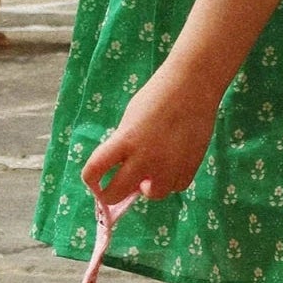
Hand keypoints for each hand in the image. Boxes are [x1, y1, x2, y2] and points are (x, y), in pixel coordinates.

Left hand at [81, 65, 220, 206]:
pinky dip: (172, 180)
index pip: (94, 170)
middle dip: (113, 194)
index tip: (93, 182)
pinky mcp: (190, 168)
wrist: (192, 87)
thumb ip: (124, 145)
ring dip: (149, 186)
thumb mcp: (131, 119)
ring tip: (155, 168)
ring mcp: (169, 167)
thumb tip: (124, 169)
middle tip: (116, 189)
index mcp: (125, 140)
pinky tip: (174, 163)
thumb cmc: (158, 96)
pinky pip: (176, 187)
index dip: (90, 180)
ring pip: (152, 195)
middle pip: (116, 193)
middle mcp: (145, 158)